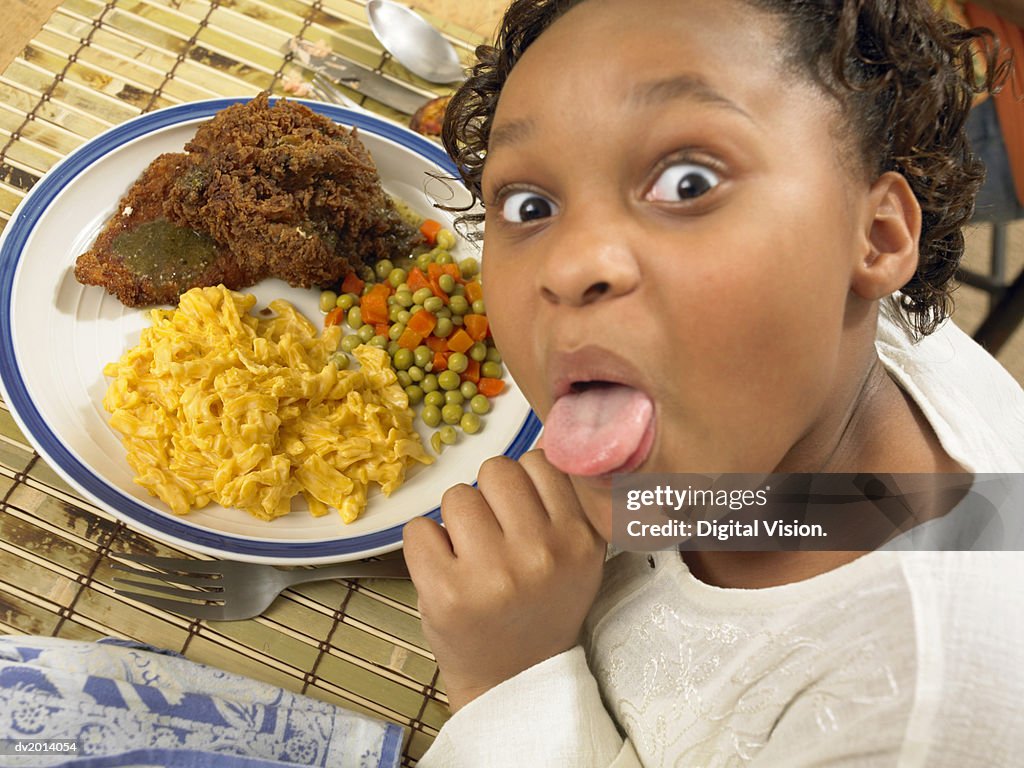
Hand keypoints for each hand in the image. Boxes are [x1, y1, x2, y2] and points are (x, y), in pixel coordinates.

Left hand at [403, 450, 605, 711]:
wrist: (513, 682)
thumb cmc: (542, 609)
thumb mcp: (578, 558)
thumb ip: (568, 502)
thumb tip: (548, 437)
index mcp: (578, 540)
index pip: (541, 461)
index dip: (524, 482)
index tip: (522, 511)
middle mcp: (540, 554)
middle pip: (496, 469)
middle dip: (488, 495)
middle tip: (493, 534)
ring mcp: (490, 574)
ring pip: (456, 495)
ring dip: (456, 520)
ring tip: (470, 557)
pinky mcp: (444, 592)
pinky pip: (418, 528)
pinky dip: (425, 545)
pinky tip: (446, 571)